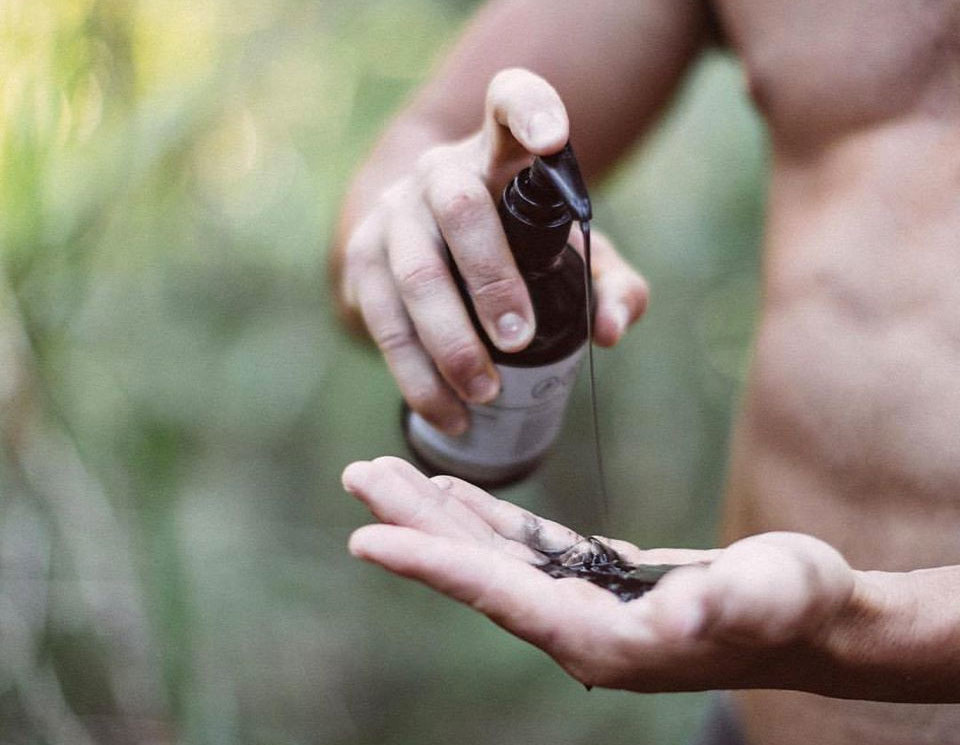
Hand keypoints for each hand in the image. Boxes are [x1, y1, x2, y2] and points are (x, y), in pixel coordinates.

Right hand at [336, 68, 647, 434]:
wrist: (426, 239)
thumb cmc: (513, 245)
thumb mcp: (568, 256)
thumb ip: (609, 284)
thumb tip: (611, 330)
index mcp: (498, 155)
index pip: (509, 102)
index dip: (530, 109)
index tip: (555, 137)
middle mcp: (438, 173)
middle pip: (460, 211)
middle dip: (491, 280)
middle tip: (521, 341)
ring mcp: (392, 214)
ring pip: (414, 276)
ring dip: (450, 343)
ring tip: (486, 394)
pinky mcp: (359, 260)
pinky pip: (383, 323)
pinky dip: (417, 377)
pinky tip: (449, 413)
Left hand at [342, 457, 855, 692]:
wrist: (814, 617)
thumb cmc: (795, 608)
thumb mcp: (770, 596)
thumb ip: (727, 604)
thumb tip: (687, 609)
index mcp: (599, 639)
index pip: (496, 594)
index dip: (430, 563)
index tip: (365, 538)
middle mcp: (575, 627)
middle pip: (476, 569)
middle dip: (413, 523)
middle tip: (358, 475)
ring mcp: (581, 602)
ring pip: (491, 553)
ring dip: (437, 513)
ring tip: (386, 472)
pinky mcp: (596, 578)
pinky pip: (524, 546)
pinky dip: (484, 517)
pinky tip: (453, 492)